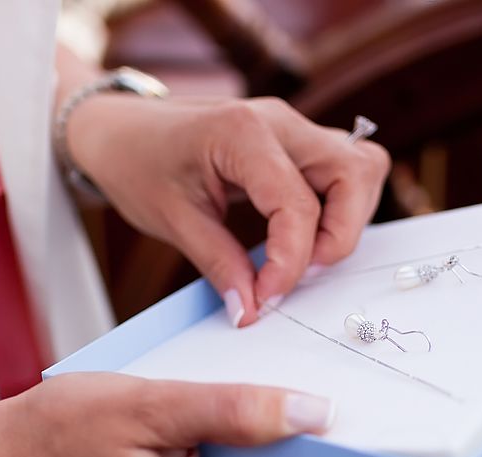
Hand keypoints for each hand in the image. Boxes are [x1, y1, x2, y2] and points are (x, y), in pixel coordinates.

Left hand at [67, 94, 390, 325]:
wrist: (120, 129)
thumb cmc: (137, 163)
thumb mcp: (171, 220)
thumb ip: (219, 265)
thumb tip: (252, 310)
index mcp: (242, 132)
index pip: (298, 203)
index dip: (292, 261)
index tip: (268, 296)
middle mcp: (281, 122)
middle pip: (355, 171)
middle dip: (341, 233)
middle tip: (303, 271)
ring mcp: (294, 128)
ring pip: (360, 167)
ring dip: (346, 218)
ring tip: (303, 253)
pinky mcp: (298, 143)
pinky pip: (344, 171)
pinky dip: (338, 208)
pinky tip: (303, 234)